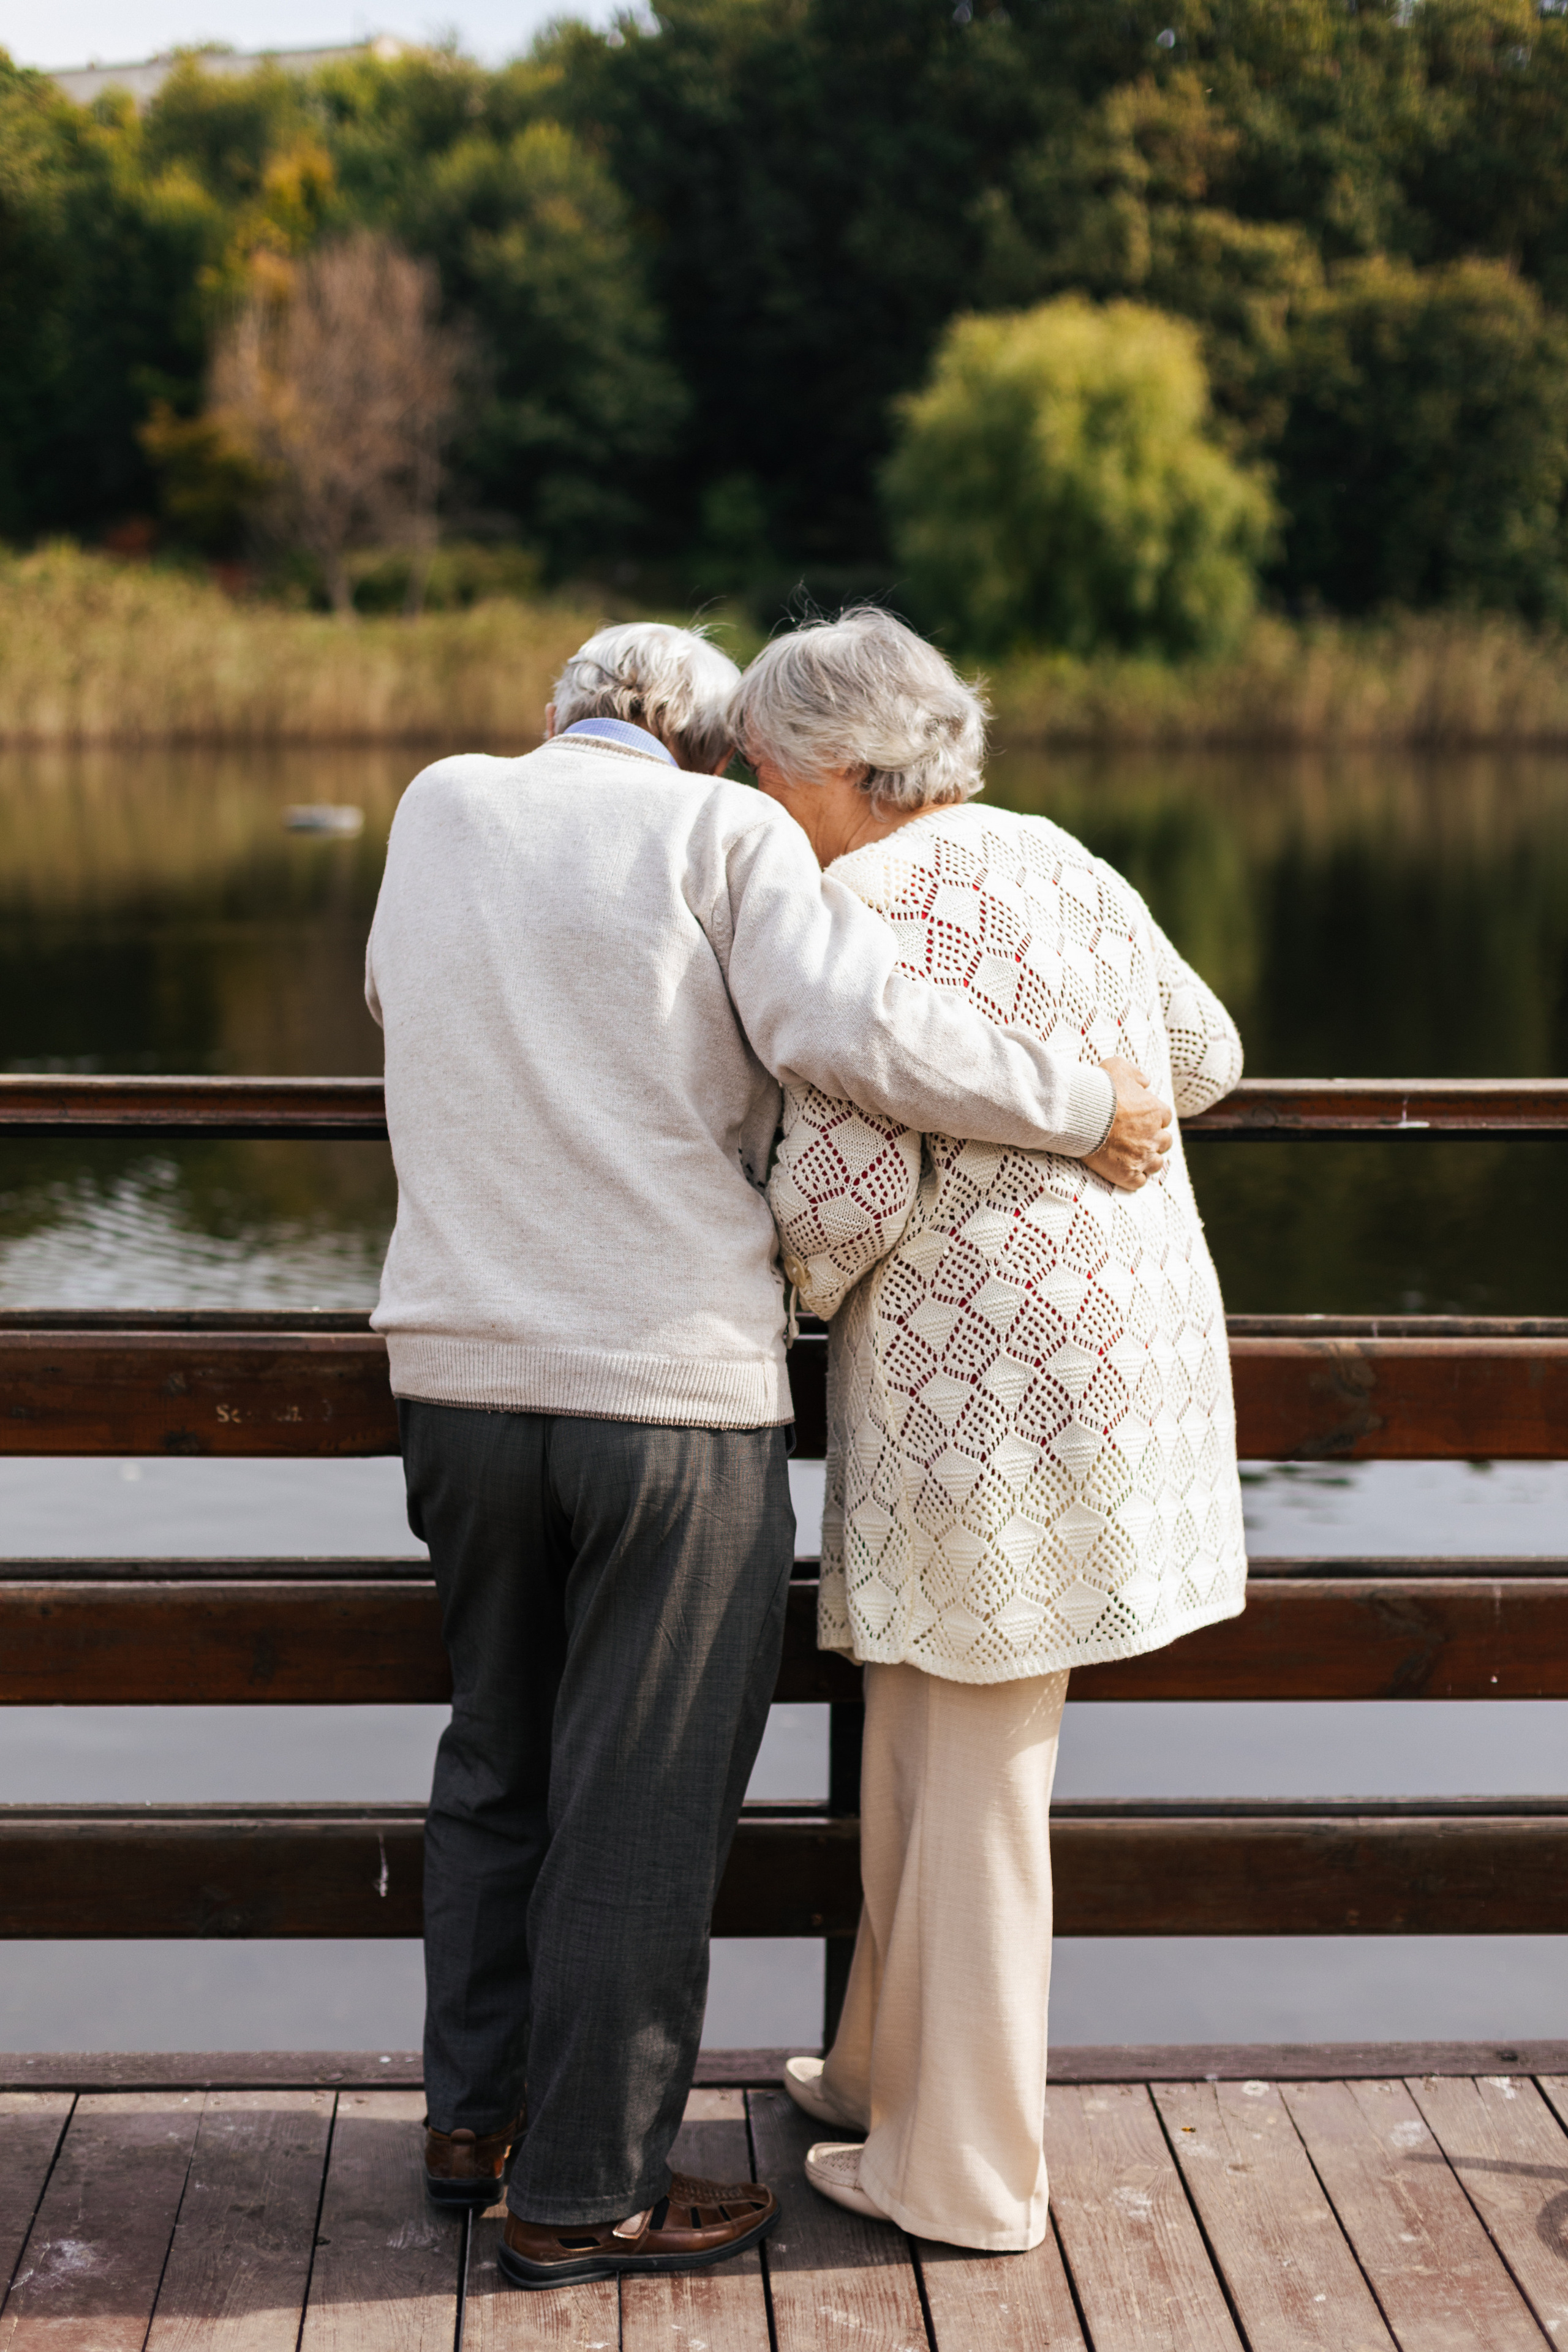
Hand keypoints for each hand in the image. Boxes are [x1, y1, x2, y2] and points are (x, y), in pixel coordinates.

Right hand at [1084, 1056, 1172, 1190]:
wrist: (1078, 1114)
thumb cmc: (1097, 1089)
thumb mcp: (1117, 1066)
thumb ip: (1135, 1074)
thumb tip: (1145, 1082)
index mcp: (1155, 1111)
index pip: (1165, 1117)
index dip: (1153, 1118)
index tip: (1141, 1118)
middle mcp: (1154, 1136)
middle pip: (1165, 1142)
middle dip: (1154, 1140)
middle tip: (1137, 1138)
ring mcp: (1141, 1157)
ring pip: (1156, 1164)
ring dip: (1147, 1160)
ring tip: (1133, 1157)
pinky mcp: (1126, 1173)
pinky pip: (1139, 1182)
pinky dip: (1135, 1178)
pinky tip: (1125, 1171)